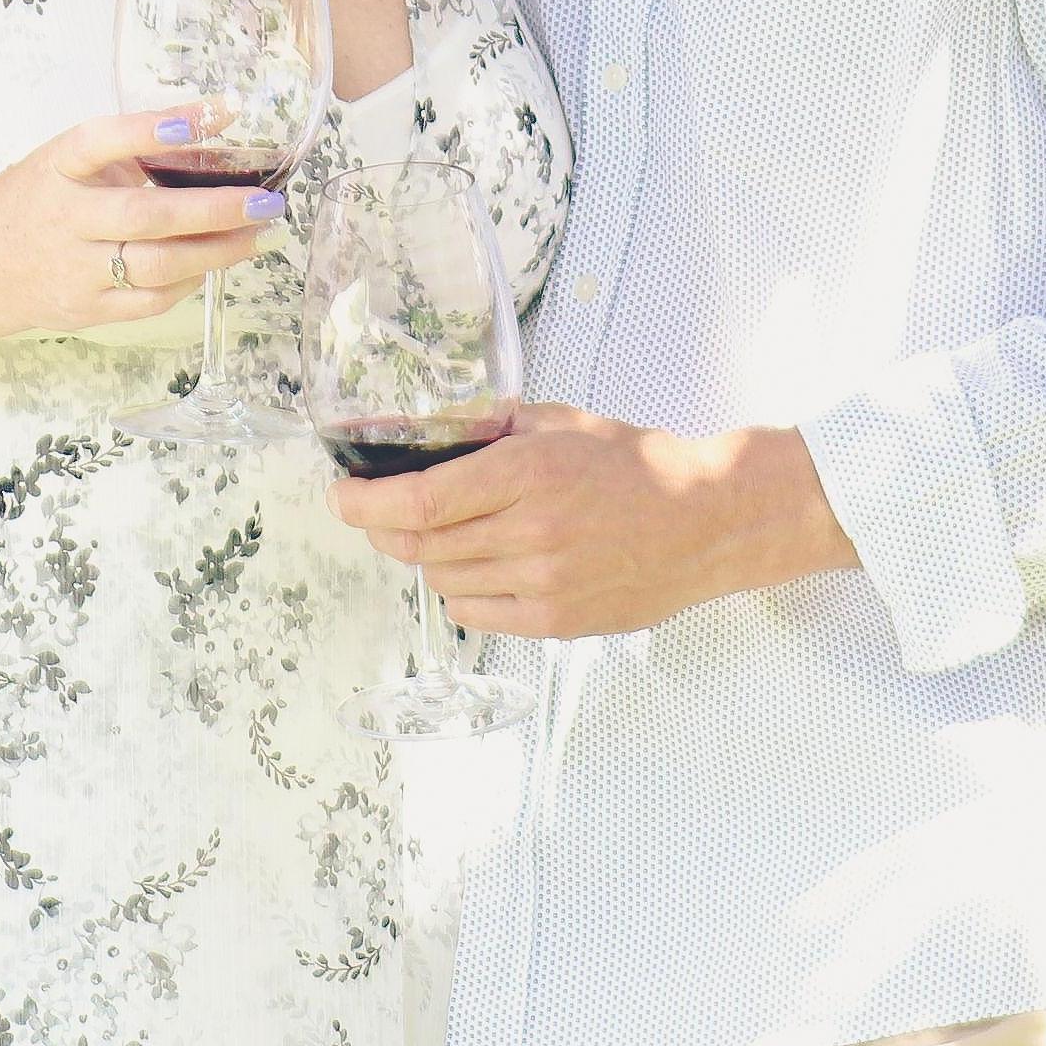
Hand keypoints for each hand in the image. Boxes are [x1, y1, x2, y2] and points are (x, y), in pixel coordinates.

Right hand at [0, 104, 280, 341]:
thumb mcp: (65, 158)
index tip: (209, 115)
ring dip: (216, 252)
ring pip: (156, 267)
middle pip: (145, 217)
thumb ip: (125, 145)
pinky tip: (215, 262)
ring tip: (258, 234)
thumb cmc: (32, 201)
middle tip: (265, 200)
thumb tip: (208, 123)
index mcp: (57, 168)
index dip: (154, 128)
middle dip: (213, 210)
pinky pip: (149, 300)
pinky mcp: (87, 309)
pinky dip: (189, 281)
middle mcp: (66, 219)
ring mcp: (76, 270)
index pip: (102, 139)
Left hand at [325, 404, 859, 638]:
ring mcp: (542, 584)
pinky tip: (474, 566)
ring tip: (442, 533)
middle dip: (386, 528)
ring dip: (426, 557)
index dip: (366, 504)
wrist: (705, 521)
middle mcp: (529, 533)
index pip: (420, 501)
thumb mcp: (561, 423)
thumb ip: (496, 427)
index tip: (340, 496)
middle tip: (376, 512)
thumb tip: (435, 432)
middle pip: (421, 544)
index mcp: (527, 474)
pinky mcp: (555, 622)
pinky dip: (460, 589)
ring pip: (443, 579)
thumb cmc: (636, 465)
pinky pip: (476, 613)